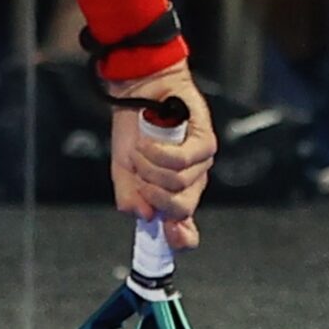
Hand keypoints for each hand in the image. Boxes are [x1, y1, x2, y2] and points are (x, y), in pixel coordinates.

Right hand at [106, 64, 215, 248]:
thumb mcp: (122, 168)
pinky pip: (183, 161)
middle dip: (152, 194)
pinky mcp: (206, 143)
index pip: (184, 228)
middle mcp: (191, 183)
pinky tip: (149, 143)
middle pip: (180, 209)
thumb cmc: (133, 128)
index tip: (165, 235)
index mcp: (173, 194)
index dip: (178, 238)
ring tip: (141, 148)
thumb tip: (143, 215)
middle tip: (139, 174)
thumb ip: (129, 195)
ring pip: (178, 184)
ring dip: (150, 166)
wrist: (139, 91)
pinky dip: (159, 153)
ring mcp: (201, 164)